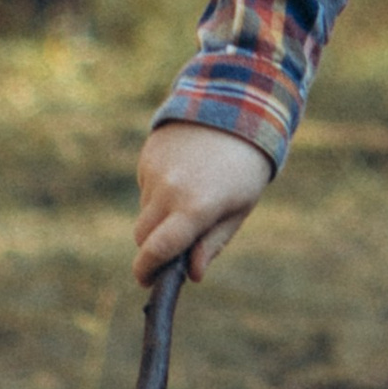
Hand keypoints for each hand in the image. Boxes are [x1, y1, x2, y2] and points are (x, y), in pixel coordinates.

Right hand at [134, 122, 274, 286]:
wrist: (235, 107)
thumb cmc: (245, 166)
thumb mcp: (238, 208)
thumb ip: (213, 243)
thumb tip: (193, 275)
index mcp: (195, 208)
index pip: (157, 250)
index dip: (147, 270)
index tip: (146, 281)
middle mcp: (169, 191)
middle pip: (142, 235)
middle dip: (153, 246)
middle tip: (175, 245)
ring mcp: (154, 172)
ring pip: (146, 211)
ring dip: (160, 215)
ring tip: (193, 194)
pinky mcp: (147, 156)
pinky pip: (146, 186)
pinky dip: (160, 190)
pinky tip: (185, 174)